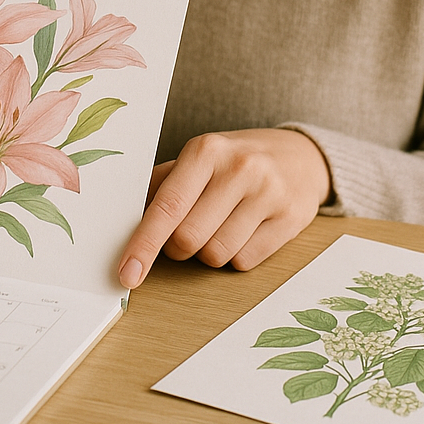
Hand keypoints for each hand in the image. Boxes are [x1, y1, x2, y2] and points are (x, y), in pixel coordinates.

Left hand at [117, 128, 331, 287]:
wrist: (299, 156)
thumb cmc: (235, 161)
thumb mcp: (198, 159)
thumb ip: (162, 186)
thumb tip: (124, 221)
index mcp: (206, 150)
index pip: (167, 206)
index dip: (143, 244)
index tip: (127, 273)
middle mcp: (239, 168)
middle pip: (189, 239)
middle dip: (179, 247)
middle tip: (187, 230)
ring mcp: (269, 193)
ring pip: (217, 254)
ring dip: (209, 252)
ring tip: (221, 224)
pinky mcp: (291, 219)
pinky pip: (245, 262)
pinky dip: (236, 256)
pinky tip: (245, 230)